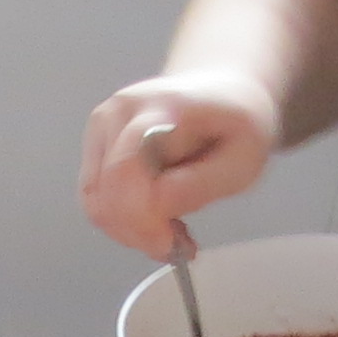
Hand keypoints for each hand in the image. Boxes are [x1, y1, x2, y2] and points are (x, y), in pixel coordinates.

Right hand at [78, 73, 277, 254]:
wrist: (224, 90)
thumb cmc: (239, 125)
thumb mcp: (243, 161)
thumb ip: (200, 185)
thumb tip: (157, 208)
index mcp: (163, 107)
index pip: (127, 173)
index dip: (143, 220)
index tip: (178, 246)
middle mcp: (121, 110)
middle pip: (105, 190)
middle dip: (138, 231)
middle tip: (179, 244)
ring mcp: (103, 122)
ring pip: (94, 199)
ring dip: (129, 229)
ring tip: (171, 229)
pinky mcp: (96, 138)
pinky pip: (94, 194)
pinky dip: (121, 218)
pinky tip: (154, 217)